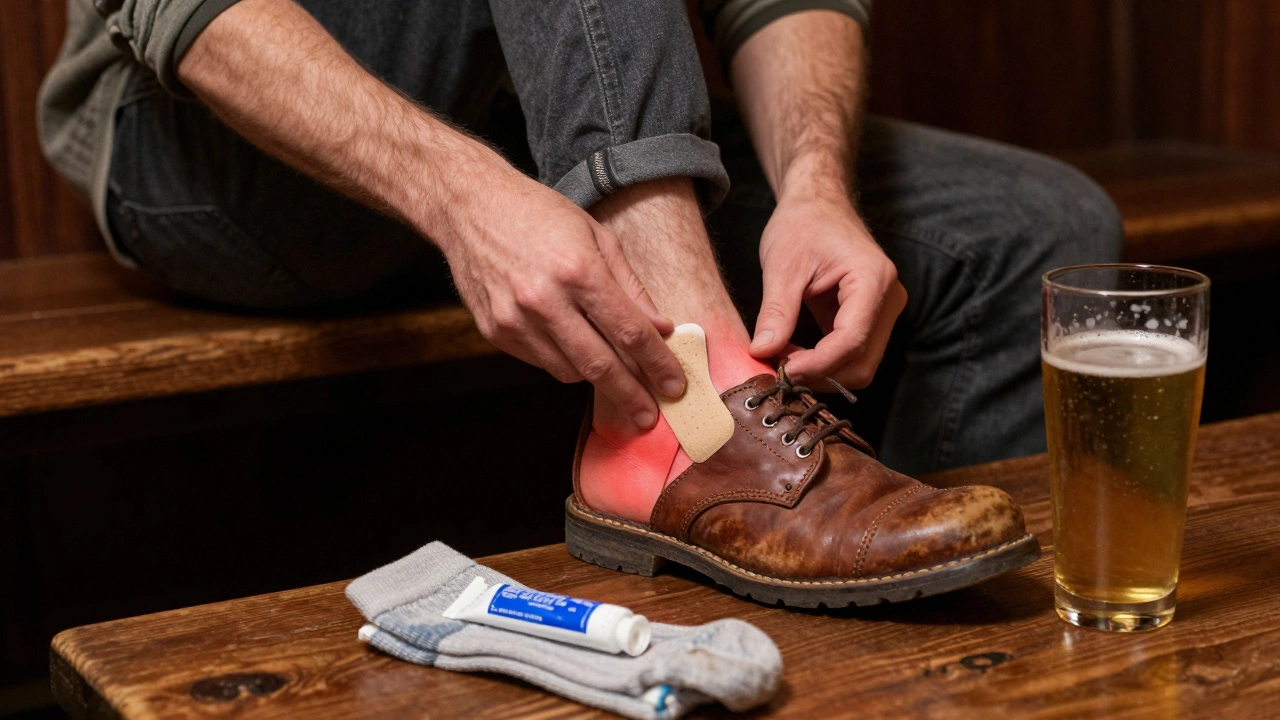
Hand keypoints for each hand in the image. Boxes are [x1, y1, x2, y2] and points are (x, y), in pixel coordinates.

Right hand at [434, 161, 685, 428]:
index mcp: (578, 270)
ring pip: (569, 371)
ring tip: (611, 368)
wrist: (470, 205)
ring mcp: (515, 320)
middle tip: (649, 416)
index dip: (657, 364)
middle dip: (631, 396)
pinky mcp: (495, 332)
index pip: (629, 332)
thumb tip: (660, 328)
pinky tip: (570, 343)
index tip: (674, 385)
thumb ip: (630, 286)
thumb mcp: (596, 236)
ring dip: (595, 375)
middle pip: (599, 365)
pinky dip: (563, 360)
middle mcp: (544, 300)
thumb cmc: (538, 214)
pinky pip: (541, 363)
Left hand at [749, 194, 906, 387]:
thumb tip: (762, 353)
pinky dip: (824, 363)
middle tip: (778, 371)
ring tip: (783, 359)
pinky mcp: (872, 318)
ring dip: (822, 372)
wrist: (818, 204)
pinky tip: (794, 353)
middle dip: (820, 374)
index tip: (783, 372)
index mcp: (872, 280)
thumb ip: (776, 312)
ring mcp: (884, 310)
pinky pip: (853, 354)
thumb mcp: (782, 266)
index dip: (817, 364)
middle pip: (862, 362)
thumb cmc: (803, 224)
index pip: (852, 340)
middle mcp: (889, 299)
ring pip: (860, 365)